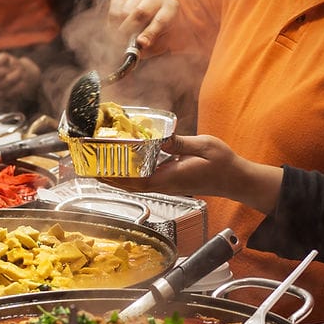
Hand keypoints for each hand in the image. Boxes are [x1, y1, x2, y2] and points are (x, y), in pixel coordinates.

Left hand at [0, 53, 40, 103]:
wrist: (29, 74)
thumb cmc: (9, 71)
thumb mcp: (1, 66)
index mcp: (7, 58)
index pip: (1, 58)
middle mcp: (15, 64)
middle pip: (2, 71)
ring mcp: (21, 74)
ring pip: (8, 80)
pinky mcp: (25, 84)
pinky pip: (15, 89)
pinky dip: (7, 93)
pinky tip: (2, 95)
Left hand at [103, 134, 283, 213]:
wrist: (235, 179)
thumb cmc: (223, 164)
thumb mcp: (204, 146)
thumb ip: (181, 143)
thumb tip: (162, 138)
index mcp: (169, 178)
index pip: (134, 181)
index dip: (113, 178)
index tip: (96, 171)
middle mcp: (164, 185)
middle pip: (128, 185)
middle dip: (107, 178)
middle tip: (88, 167)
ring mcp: (166, 185)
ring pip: (134, 184)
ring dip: (116, 177)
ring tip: (99, 167)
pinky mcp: (169, 182)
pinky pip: (144, 180)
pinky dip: (129, 175)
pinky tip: (124, 165)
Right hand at [108, 0, 178, 55]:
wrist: (150, 18)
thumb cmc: (156, 34)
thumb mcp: (158, 44)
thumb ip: (150, 45)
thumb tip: (140, 44)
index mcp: (171, 8)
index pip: (160, 20)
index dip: (149, 33)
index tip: (141, 43)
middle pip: (140, 12)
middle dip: (129, 30)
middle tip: (122, 43)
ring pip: (125, 11)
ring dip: (120, 27)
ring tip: (121, 36)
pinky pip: (115, 7)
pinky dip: (112, 21)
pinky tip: (118, 26)